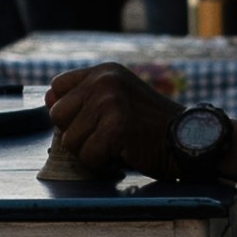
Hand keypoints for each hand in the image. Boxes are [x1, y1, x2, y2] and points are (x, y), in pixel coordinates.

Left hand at [44, 64, 184, 186]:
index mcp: (105, 71)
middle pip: (57, 116)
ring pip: (69, 140)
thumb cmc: (152, 126)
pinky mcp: (116, 128)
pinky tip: (123, 156)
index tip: (92, 122)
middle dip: (78, 134)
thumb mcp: (119, 99)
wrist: (189, 140)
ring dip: (91, 152)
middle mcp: (105, 81)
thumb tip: (47, 99)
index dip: (69, 111)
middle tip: (106, 138)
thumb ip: (85, 97)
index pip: (57, 87)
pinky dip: (102, 165)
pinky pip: (87, 157)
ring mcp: (110, 102)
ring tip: (117, 146)